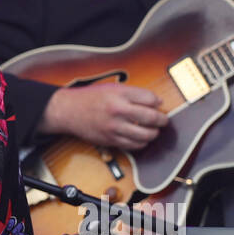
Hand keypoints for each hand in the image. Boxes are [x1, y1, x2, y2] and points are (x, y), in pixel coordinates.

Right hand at [41, 82, 167, 149]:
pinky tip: (142, 139)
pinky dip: (142, 143)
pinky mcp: (111, 140)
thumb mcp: (112, 88)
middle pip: (150, 118)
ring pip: (145, 135)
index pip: (149, 99)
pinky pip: (133, 145)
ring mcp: (115, 127)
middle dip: (162, 120)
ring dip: (154, 134)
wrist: (69, 111)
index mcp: (119, 94)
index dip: (158, 103)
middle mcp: (118, 110)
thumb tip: (156, 102)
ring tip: (154, 131)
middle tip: (164, 120)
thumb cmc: (91, 98)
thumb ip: (134, 93)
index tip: (159, 105)